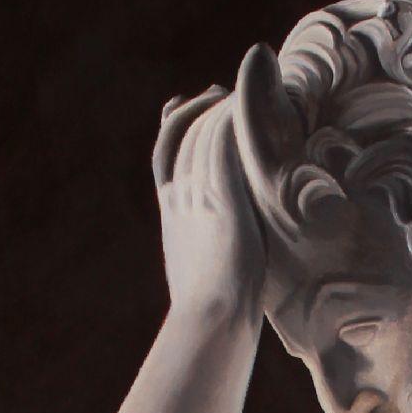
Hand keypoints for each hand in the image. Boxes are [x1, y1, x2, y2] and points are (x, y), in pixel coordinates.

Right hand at [153, 87, 263, 326]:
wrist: (211, 321)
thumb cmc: (215, 319)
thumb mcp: (206, 283)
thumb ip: (212, 262)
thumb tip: (223, 282)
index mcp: (172, 218)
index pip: (165, 158)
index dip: (172, 128)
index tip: (179, 104)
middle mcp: (178, 199)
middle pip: (179, 136)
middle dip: (197, 109)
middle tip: (218, 91)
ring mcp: (196, 195)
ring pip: (199, 133)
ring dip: (217, 108)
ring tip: (236, 92)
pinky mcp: (220, 194)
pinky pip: (222, 140)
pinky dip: (232, 116)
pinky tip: (246, 105)